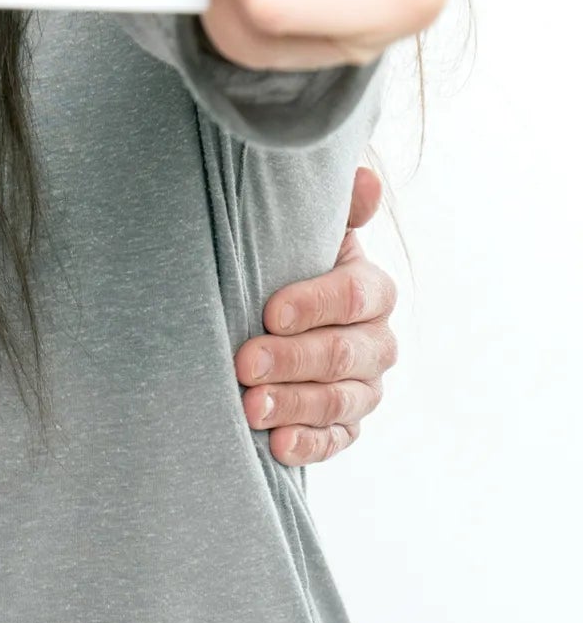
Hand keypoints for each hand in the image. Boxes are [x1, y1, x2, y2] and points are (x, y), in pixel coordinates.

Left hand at [236, 166, 398, 464]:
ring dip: (294, 404)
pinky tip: (277, 445)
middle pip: (345, 354)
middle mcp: (378, 341)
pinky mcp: (348, 424)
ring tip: (249, 407)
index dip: (314, 304)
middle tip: (244, 363)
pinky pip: (337, 440)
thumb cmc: (286, 261)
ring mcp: (365, 387)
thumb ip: (336, 208)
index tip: (269, 311)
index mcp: (371, 289)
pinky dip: (308, 444)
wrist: (274, 310)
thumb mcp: (305, 231)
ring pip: (340, 401)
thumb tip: (365, 177)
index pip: (354, 297)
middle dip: (293, 360)